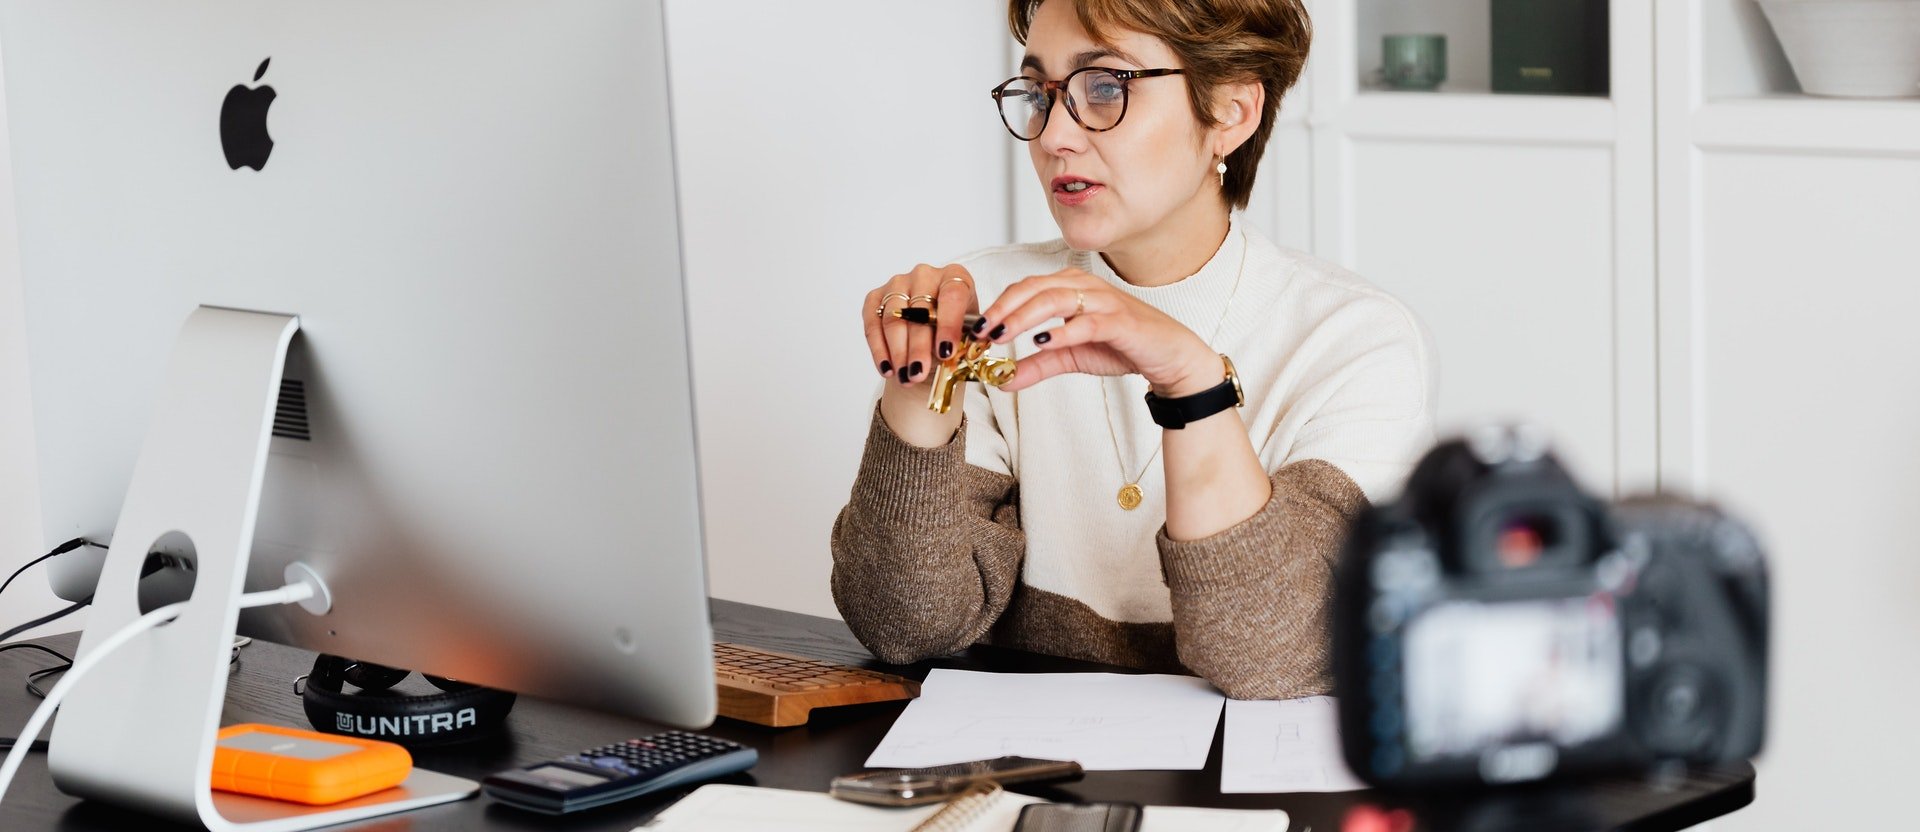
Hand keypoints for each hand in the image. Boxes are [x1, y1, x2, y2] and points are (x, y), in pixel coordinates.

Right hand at [861, 264, 977, 388]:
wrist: (931, 337)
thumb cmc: (953, 333)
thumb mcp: (967, 337)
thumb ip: (966, 342)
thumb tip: (960, 352)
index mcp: (955, 277)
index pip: (952, 295)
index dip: (948, 324)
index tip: (946, 352)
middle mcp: (925, 275)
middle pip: (919, 310)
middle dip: (919, 347)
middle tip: (919, 374)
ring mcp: (898, 284)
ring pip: (894, 318)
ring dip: (898, 352)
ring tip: (905, 377)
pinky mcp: (876, 297)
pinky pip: (873, 324)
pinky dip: (879, 350)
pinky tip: (888, 369)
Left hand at [977, 268, 1221, 395]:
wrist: (1168, 357)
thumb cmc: (1121, 346)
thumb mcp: (1070, 357)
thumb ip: (1037, 365)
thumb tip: (1002, 380)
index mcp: (1070, 287)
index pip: (1025, 287)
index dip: (998, 305)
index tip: (976, 330)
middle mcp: (1084, 286)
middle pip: (1034, 288)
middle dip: (1003, 308)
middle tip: (981, 331)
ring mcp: (1103, 301)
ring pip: (1055, 298)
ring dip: (1024, 316)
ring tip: (1002, 335)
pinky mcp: (1120, 321)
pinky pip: (1086, 322)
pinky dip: (1062, 331)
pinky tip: (1041, 342)